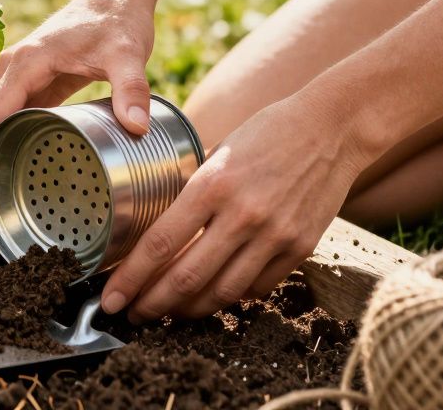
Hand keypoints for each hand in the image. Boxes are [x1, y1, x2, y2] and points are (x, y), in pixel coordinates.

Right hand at [0, 0, 155, 221]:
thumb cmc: (118, 19)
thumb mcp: (127, 53)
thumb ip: (132, 88)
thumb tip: (136, 127)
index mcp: (23, 64)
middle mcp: (11, 70)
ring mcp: (18, 76)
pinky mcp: (31, 83)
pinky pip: (7, 119)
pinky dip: (3, 146)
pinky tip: (13, 173)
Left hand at [100, 92, 366, 321]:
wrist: (332, 128)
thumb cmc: (268, 132)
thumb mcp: (220, 150)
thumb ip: (194, 190)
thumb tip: (162, 227)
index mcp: (213, 184)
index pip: (160, 244)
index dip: (130, 279)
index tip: (110, 298)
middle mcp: (242, 214)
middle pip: (186, 279)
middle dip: (151, 304)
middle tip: (130, 314)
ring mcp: (274, 235)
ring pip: (221, 293)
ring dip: (188, 310)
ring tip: (168, 311)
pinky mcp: (300, 248)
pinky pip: (257, 288)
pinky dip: (231, 296)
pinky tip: (215, 293)